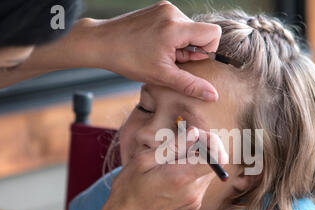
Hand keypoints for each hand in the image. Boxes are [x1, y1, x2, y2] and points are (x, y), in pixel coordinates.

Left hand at [90, 1, 221, 101]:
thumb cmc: (128, 59)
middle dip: (191, 50)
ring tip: (161, 54)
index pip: (213, 34)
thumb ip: (190, 85)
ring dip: (182, 45)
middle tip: (170, 61)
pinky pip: (178, 24)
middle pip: (201, 32)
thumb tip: (213, 95)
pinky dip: (173, 37)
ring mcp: (165, 8)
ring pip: (189, 29)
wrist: (101, 42)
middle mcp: (173, 12)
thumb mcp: (162, 76)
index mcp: (175, 27)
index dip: (207, 51)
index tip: (189, 62)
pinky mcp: (159, 8)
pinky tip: (157, 46)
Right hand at [100, 127, 227, 209]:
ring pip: (206, 173)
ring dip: (195, 162)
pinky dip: (190, 175)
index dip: (211, 142)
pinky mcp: (192, 207)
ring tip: (169, 162)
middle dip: (202, 149)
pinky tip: (169, 177)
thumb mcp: (143, 161)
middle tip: (181, 144)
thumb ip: (172, 147)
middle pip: (214, 163)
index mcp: (182, 178)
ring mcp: (195, 201)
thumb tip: (194, 133)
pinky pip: (199, 184)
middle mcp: (194, 192)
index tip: (196, 135)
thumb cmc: (128, 191)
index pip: (217, 157)